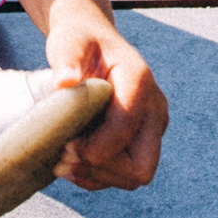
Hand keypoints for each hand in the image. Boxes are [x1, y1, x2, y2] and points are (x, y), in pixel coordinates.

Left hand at [43, 0, 166, 191]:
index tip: (65, 144)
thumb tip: (65, 82)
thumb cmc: (79, 40)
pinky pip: (124, 175)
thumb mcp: (70, 41)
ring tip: (62, 163)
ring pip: (134, 176)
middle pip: (141, 167)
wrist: (90, 40)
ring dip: (98, 176)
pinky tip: (71, 166)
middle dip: (103, 170)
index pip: (125, 130)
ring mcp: (151, 128)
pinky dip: (98, 178)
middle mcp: (154, 109)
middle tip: (66, 158)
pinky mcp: (140, 141)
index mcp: (139, 82)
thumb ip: (68, 59)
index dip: (94, 147)